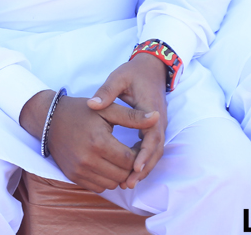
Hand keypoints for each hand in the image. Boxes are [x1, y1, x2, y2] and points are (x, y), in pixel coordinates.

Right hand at [18, 90, 156, 192]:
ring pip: (112, 184)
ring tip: (119, 158)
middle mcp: (88, 159)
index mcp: (99, 141)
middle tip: (132, 153)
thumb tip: (156, 117)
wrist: (50, 120)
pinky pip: (99, 187)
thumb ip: (133, 116)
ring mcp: (79, 170)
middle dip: (131, 166)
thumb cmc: (82, 111)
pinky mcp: (73, 177)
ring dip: (119, 174)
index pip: (130, 159)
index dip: (139, 154)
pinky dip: (106, 179)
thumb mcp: (108, 109)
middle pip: (122, 174)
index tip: (139, 144)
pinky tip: (107, 164)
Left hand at [89, 53, 168, 187]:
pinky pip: (151, 148)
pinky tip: (130, 170)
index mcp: (151, 109)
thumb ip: (107, 91)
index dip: (144, 154)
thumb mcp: (119, 77)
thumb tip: (92, 104)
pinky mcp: (153, 127)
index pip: (151, 136)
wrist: (152, 67)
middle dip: (143, 168)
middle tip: (128, 184)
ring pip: (155, 152)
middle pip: (156, 150)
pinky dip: (143, 160)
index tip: (133, 167)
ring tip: (127, 183)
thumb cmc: (134, 72)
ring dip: (144, 168)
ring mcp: (158, 125)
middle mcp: (158, 120)